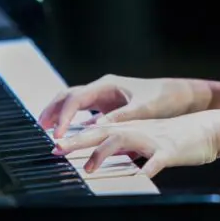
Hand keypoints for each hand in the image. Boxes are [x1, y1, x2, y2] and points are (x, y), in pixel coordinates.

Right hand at [38, 74, 208, 137]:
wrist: (180, 96)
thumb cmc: (163, 99)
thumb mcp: (142, 109)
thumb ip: (119, 118)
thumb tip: (94, 129)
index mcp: (107, 85)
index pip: (75, 98)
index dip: (63, 117)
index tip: (58, 134)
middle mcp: (102, 89)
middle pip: (68, 97)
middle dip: (52, 111)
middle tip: (39, 128)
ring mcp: (104, 97)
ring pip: (73, 104)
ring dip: (59, 115)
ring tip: (46, 131)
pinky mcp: (108, 106)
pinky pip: (84, 113)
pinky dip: (72, 122)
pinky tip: (67, 134)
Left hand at [52, 113, 219, 177]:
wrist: (208, 130)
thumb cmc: (176, 137)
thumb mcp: (147, 139)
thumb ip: (125, 146)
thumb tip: (101, 155)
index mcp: (132, 127)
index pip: (99, 128)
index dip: (76, 136)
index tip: (53, 144)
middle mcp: (139, 130)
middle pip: (104, 131)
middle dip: (79, 140)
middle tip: (56, 150)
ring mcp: (154, 140)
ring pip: (126, 141)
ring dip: (106, 153)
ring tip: (90, 169)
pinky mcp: (170, 151)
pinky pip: (156, 161)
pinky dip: (146, 169)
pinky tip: (138, 179)